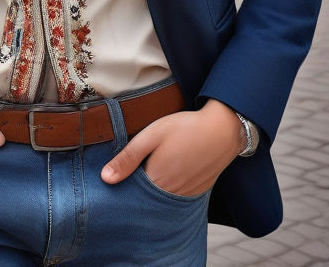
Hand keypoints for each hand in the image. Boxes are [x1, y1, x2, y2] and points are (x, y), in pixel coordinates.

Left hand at [100, 99, 242, 196]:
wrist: (223, 130)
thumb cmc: (185, 128)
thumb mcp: (152, 136)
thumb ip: (128, 157)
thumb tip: (105, 178)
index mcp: (155, 181)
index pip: (131, 193)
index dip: (122, 185)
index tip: (115, 179)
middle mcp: (170, 195)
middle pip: (146, 199)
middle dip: (136, 191)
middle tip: (132, 173)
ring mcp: (186, 196)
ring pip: (161, 200)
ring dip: (153, 191)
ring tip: (150, 171)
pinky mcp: (197, 192)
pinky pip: (177, 198)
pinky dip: (169, 191)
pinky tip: (169, 174)